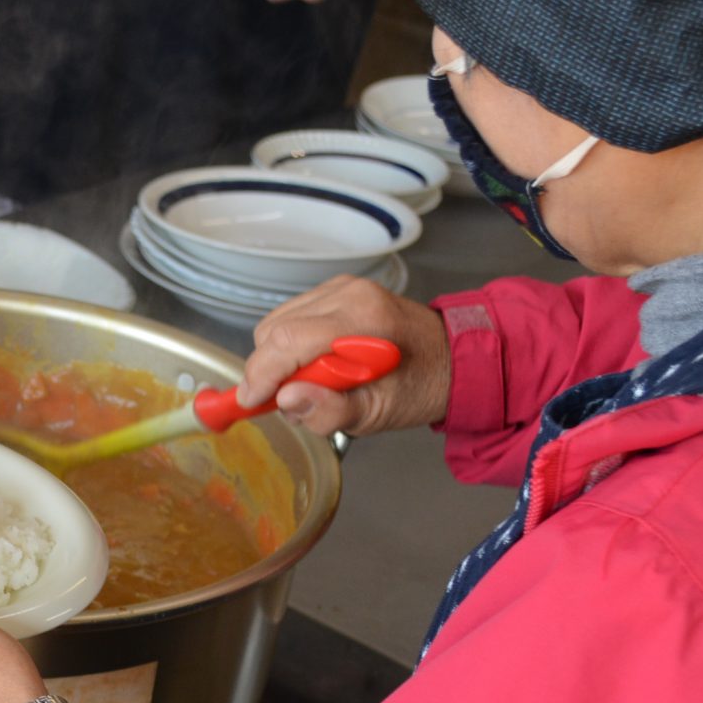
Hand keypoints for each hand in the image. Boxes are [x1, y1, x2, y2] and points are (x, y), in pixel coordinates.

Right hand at [237, 277, 450, 439]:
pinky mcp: (337, 289)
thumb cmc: (417, 388)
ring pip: (276, 321)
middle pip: (274, 330)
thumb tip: (285, 400)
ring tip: (309, 380)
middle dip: (269, 369)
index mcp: (361, 322)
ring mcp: (342, 287)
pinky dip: (291, 343)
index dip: (259, 375)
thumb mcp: (377, 414)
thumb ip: (330, 411)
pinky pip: (291, 315)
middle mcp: (349, 295)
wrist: (451, 357)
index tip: (250, 403)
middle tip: (288, 398)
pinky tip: (316, 361)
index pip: (285, 341)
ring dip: (279, 357)